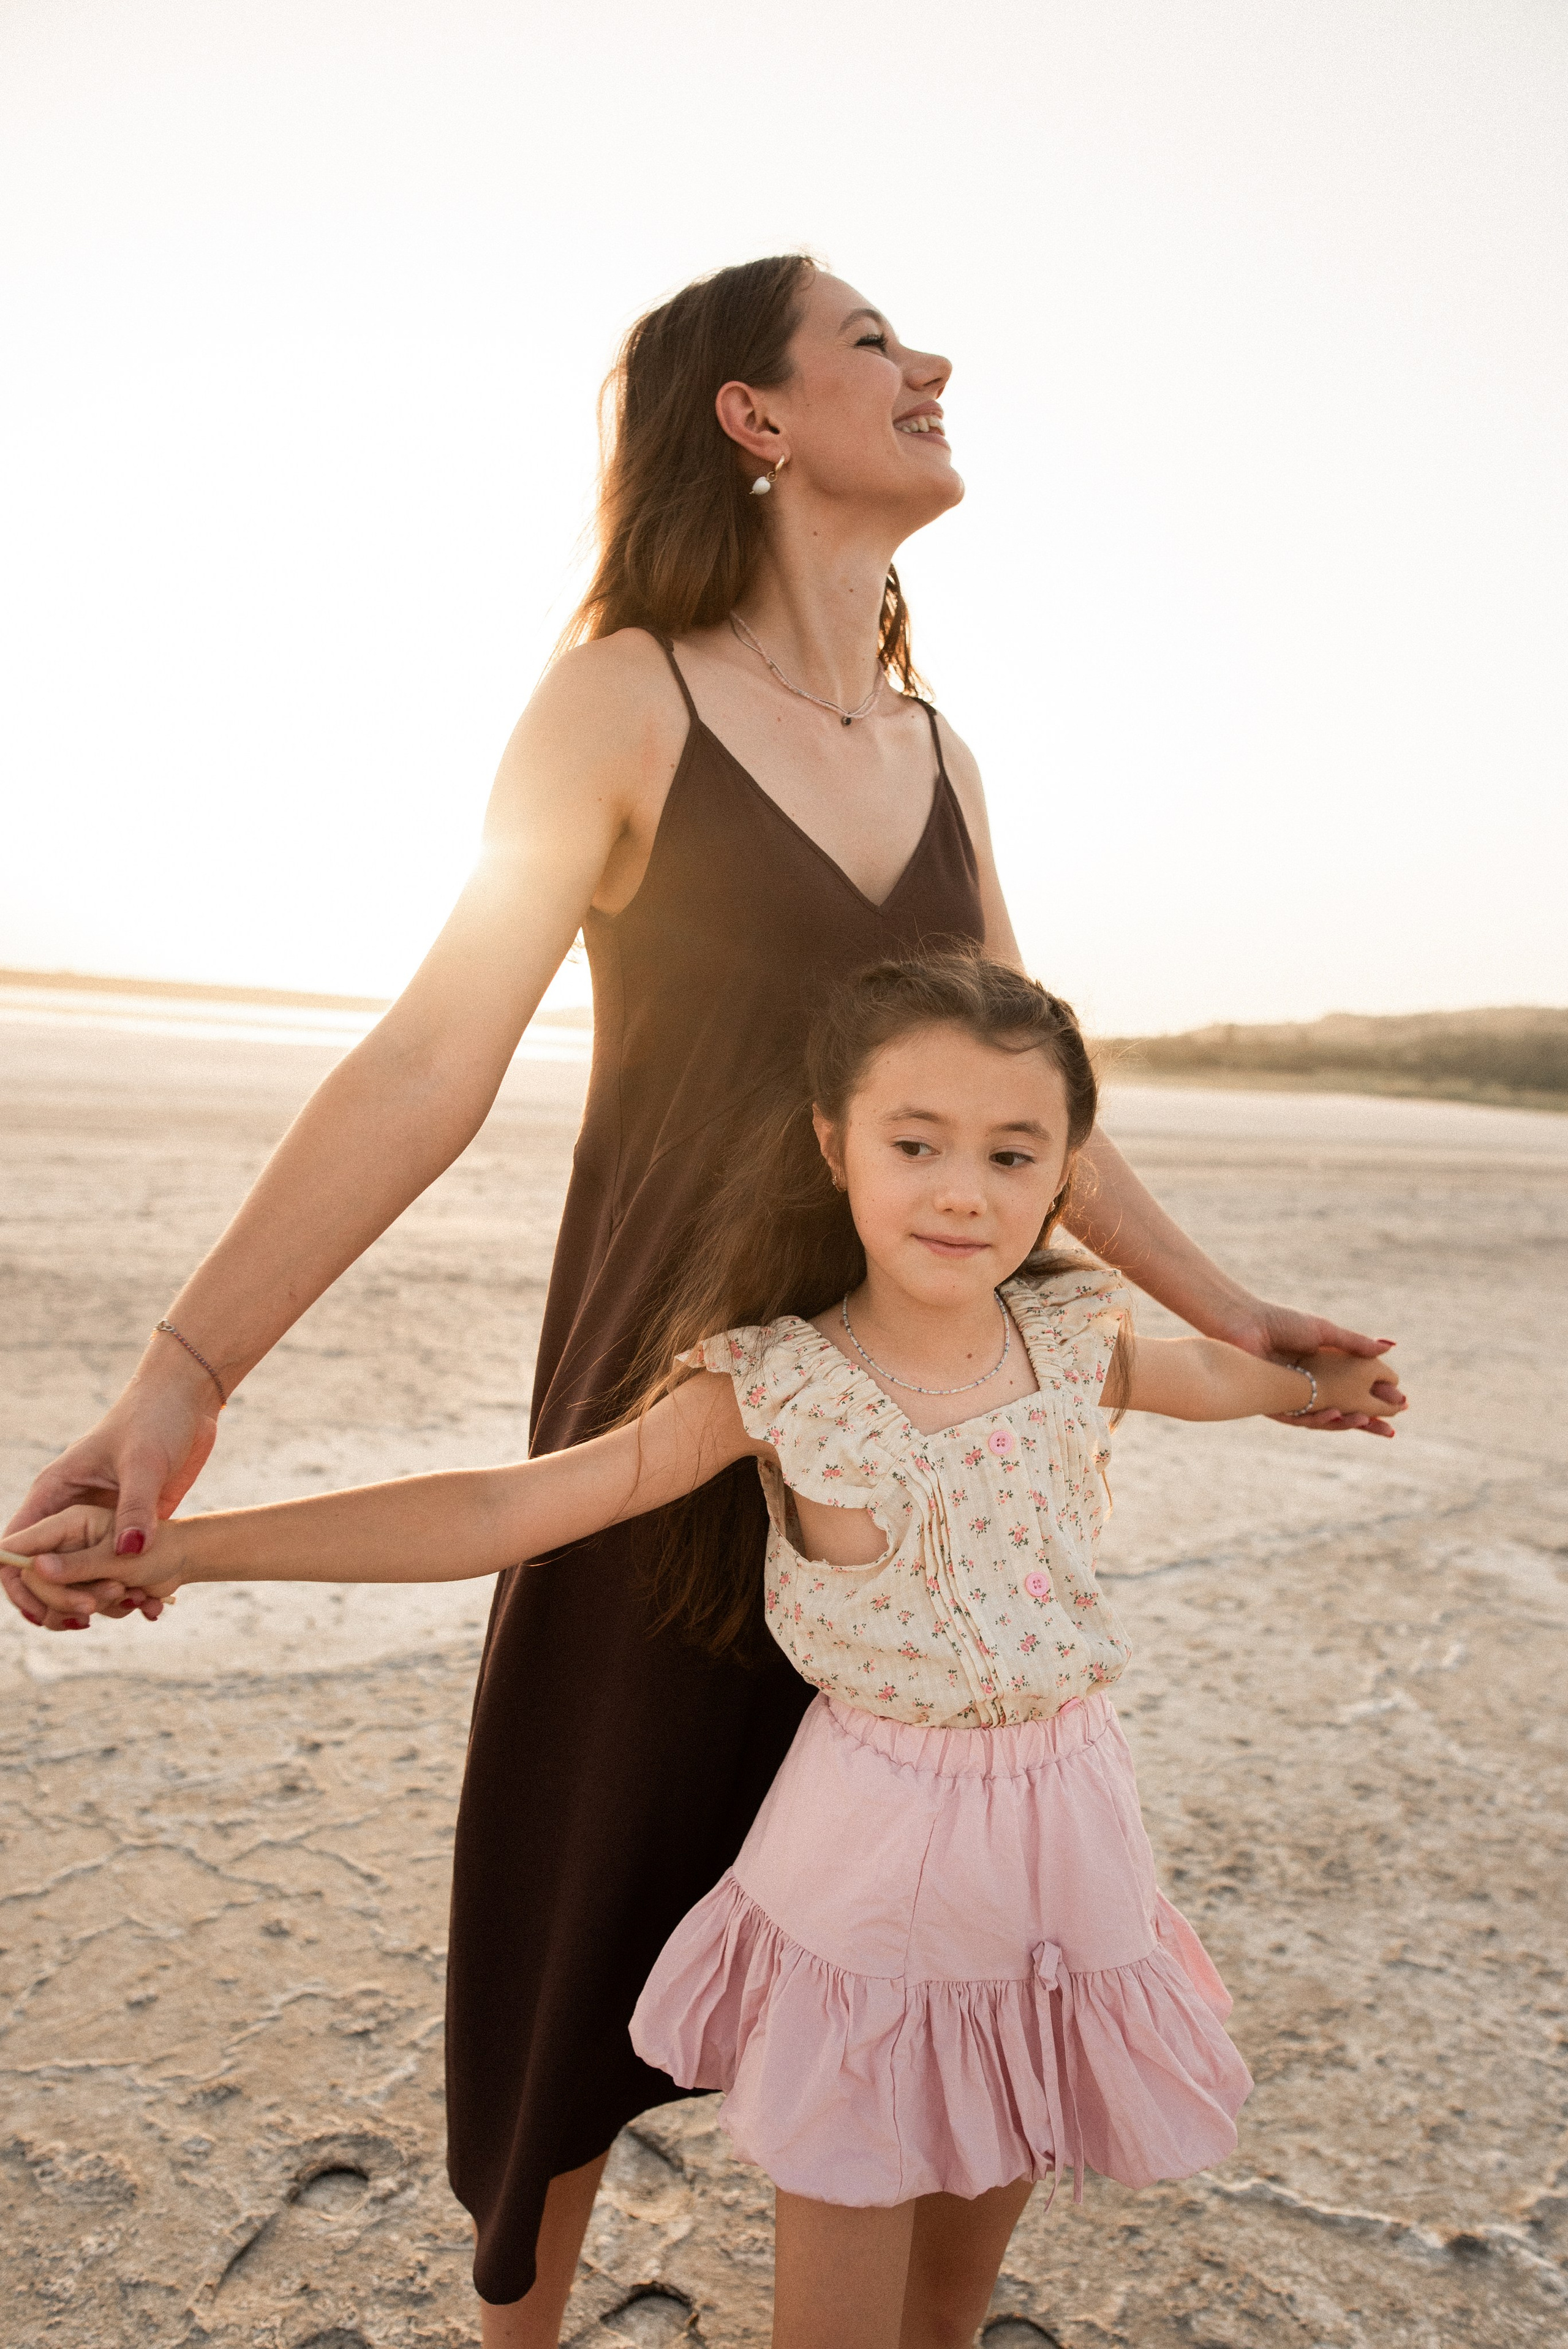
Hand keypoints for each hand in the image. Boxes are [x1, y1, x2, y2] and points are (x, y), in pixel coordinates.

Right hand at [3, 1361, 218, 1629]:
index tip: (43, 1612)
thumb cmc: (157, 1418)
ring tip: (124, 1610)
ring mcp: (98, 1521)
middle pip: (45, 1569)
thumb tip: (128, 1552)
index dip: (20, 1582)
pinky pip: (115, 1568)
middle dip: (60, 1599)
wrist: (188, 1401)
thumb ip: (135, 1508)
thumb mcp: (144, 1462)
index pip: (16, 1546)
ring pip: (80, 1574)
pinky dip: (125, 1588)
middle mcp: (70, 1510)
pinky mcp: (128, 1527)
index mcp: (54, 1491)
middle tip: (89, 1617)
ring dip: (95, 1598)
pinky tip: (151, 1605)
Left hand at [1223, 1300, 1405, 1437]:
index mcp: (1326, 1371)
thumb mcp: (1325, 1332)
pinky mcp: (1275, 1405)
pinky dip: (1319, 1418)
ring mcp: (1295, 1398)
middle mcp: (1313, 1388)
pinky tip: (1338, 1415)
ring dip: (1347, 1422)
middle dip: (1369, 1422)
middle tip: (1391, 1429)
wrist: (1244, 1323)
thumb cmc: (1281, 1322)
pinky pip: (1300, 1419)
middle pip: (1345, 1412)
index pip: (1359, 1391)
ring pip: (1325, 1419)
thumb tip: (1391, 1346)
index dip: (1380, 1399)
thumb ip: (1355, 1343)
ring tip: (1368, 1421)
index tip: (1403, 1404)